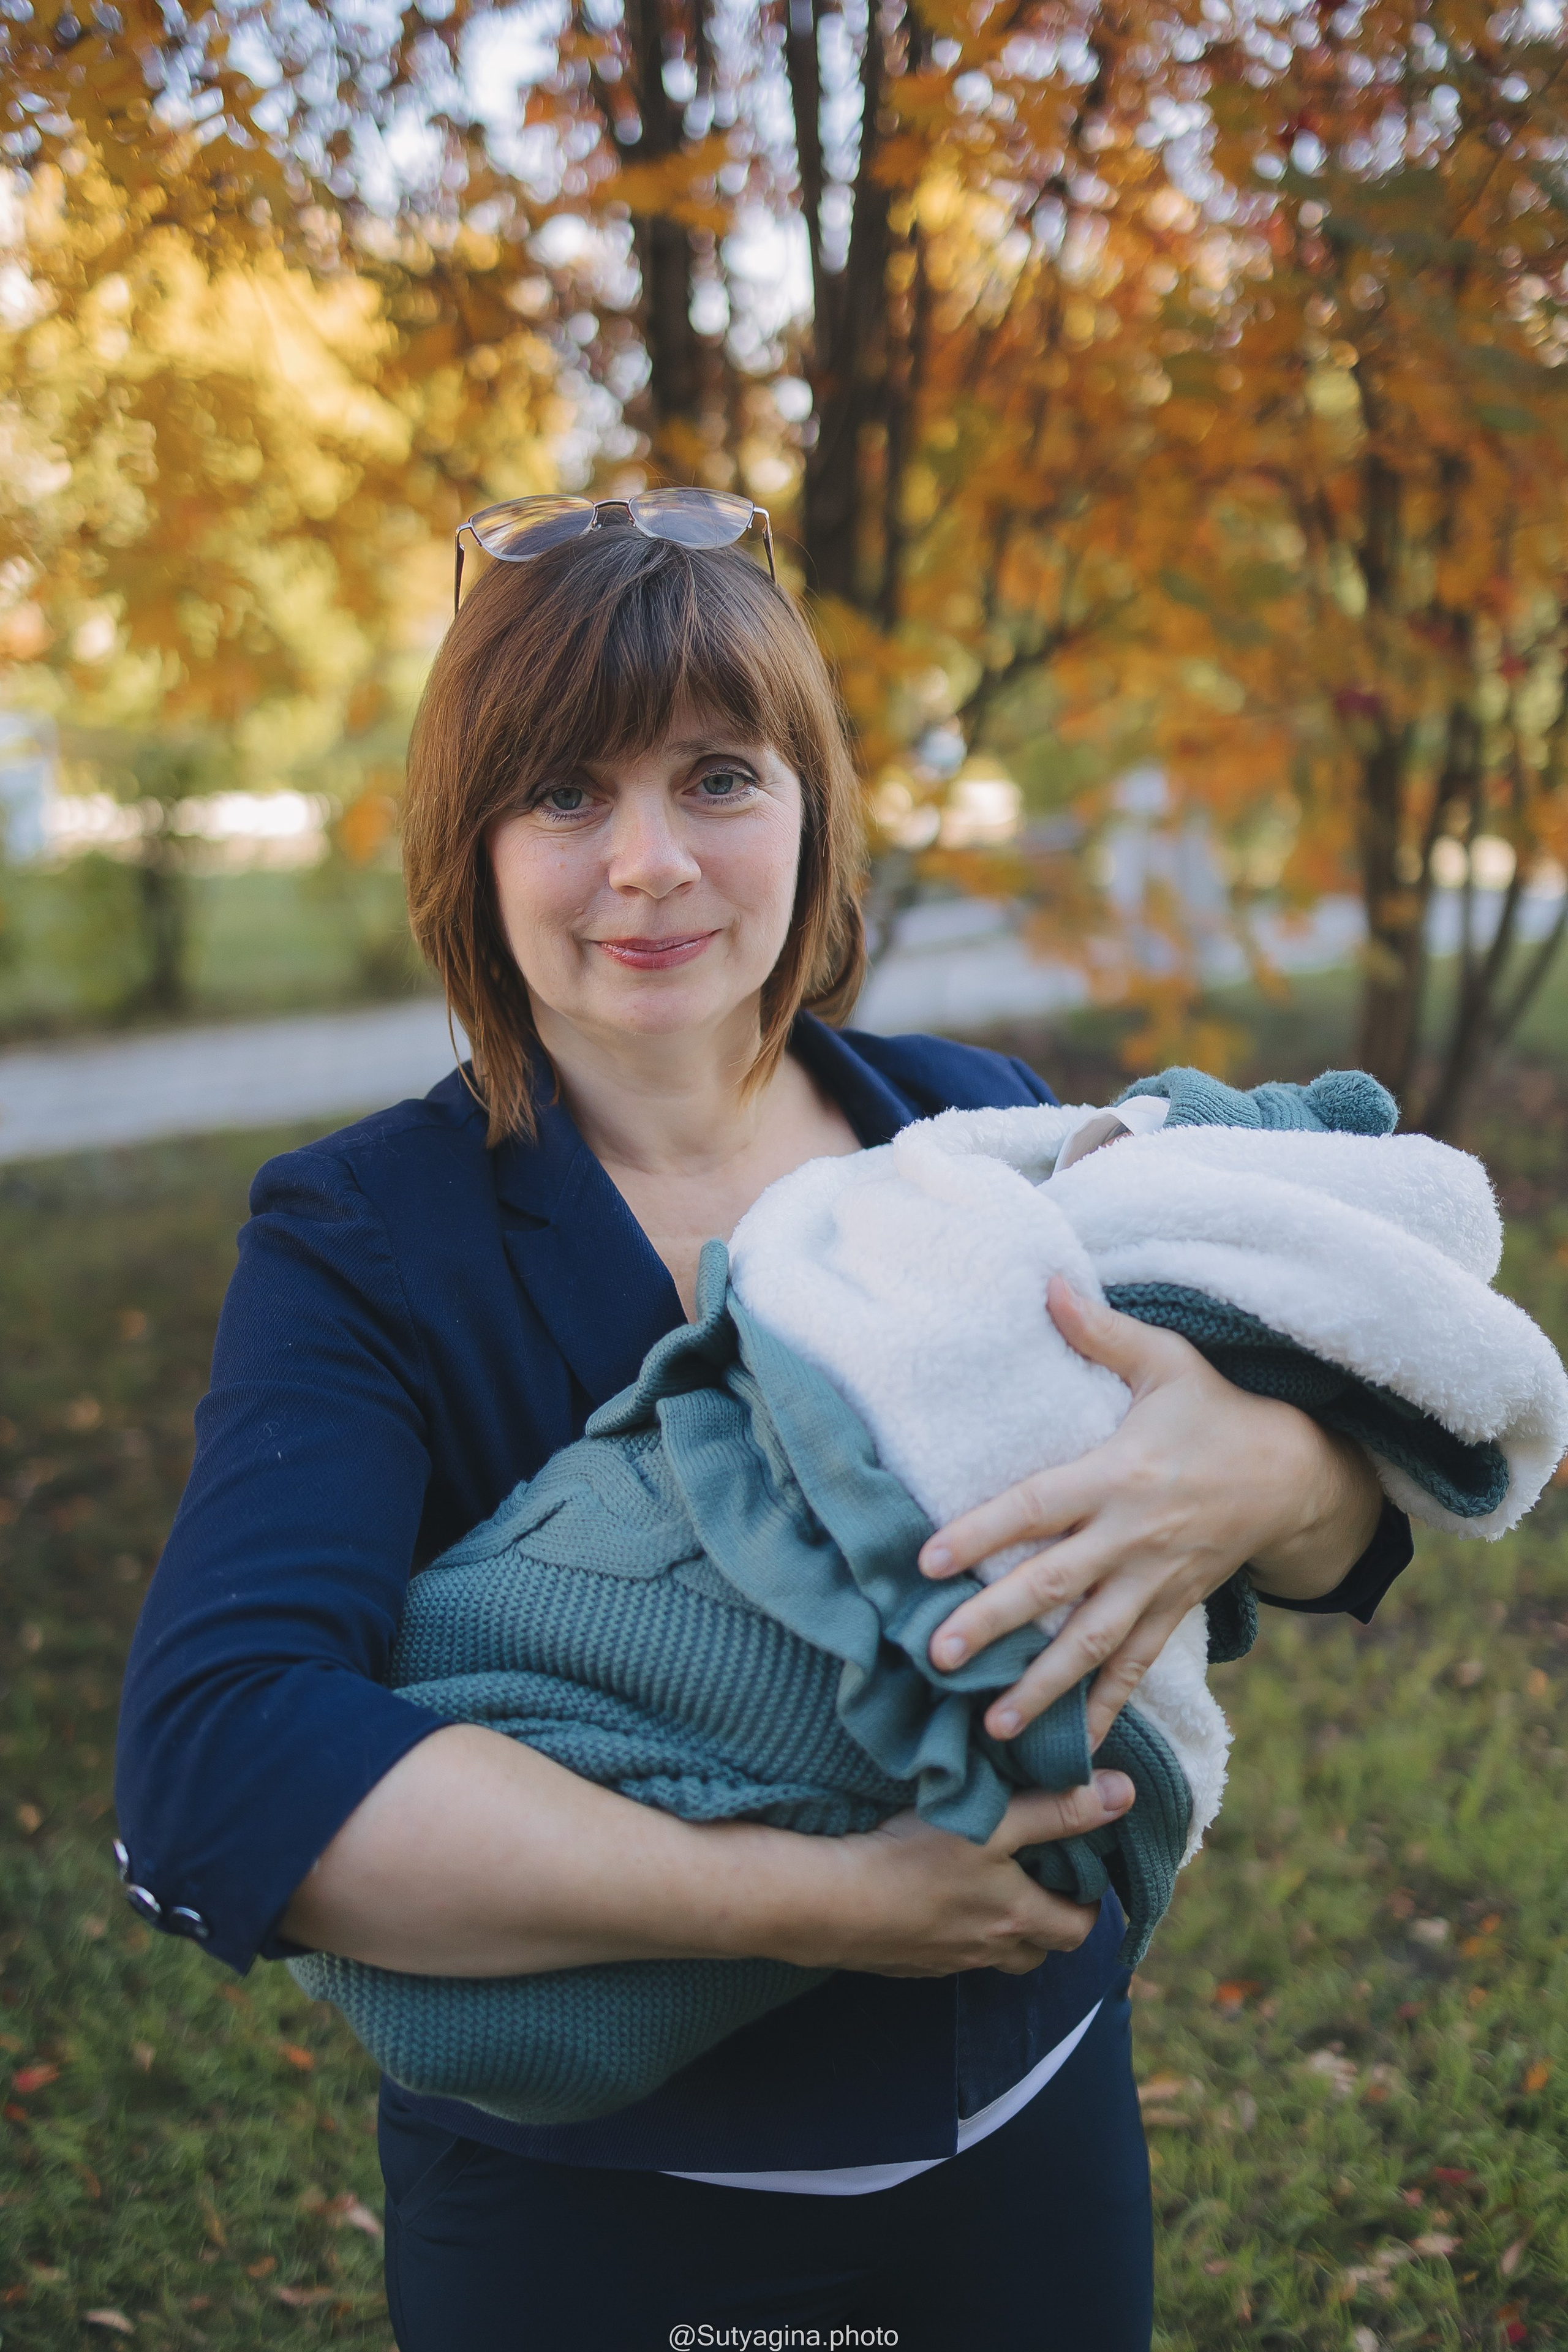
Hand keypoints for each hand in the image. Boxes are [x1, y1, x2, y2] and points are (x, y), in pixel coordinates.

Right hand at [788, 1773, 1134, 1976]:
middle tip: (1039, 1878)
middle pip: (1036, 1951)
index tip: (1082, 1874)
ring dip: (999, 1929)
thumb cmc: (912, 1858)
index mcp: (1016, 1919)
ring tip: (986, 1885)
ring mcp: (943, 1962)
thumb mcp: (992, 1823)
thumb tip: (1125, 1793)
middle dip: (1047, 1921)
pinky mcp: (904, 1962)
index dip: (1088, 1905)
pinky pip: (945, 1954)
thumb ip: (1057, 1809)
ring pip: (990, 1954)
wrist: (827, 1901)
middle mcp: (985, 1950)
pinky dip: (953, 1931)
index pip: (1077, 1930)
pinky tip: (931, 1896)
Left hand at [917, 1277, 1385, 1751]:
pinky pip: (1136, 1667)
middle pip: (1053, 1584)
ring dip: (1043, 1687)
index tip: (928, 1559)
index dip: (984, 1531)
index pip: (1038, 1506)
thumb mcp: (1166, 1360)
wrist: (1296, 1473)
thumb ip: (1100, 1331)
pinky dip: (1106, 1710)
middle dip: (995, 1624)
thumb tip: (1046, 1283)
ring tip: (993, 1725)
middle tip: (937, 1656)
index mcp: (1119, 1473)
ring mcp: (1156, 1582)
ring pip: (1092, 1643)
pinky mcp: (1174, 1610)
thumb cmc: (1217, 1409)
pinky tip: (1073, 1752)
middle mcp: (1134, 1536)